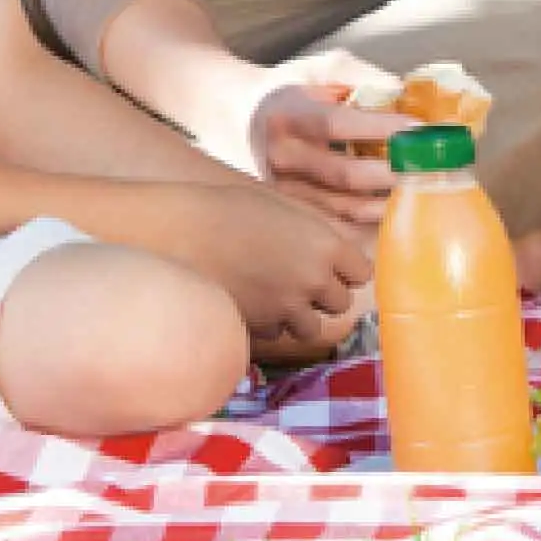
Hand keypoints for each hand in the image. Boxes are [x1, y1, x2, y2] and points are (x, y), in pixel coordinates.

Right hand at [181, 180, 373, 357]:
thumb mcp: (281, 207)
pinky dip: (269, 323)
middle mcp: (313, 281)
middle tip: (299, 278)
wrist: (178, 233)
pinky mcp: (260, 328)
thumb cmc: (227, 209)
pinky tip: (251, 301)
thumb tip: (339, 246)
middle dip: (323, 294)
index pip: (362, 272)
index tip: (333, 265)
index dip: (346, 268)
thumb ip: (317, 230)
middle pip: (341, 303)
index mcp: (325, 245)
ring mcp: (286, 308)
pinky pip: (277, 333)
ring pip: (311, 327)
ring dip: (299, 315)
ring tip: (275, 294)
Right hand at [243, 58, 405, 225]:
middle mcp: (281, 155)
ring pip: (341, 208)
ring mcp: (282, 189)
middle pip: (345, 174)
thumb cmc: (285, 89)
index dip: (383, 128)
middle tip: (430, 171)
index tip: (421, 131)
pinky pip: (332, 225)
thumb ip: (358, 75)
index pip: (339, 124)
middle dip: (393, 173)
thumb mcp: (316, 68)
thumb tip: (402, 92)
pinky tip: (390, 216)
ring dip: (385, 205)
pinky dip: (364, 225)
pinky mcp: (287, 211)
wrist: (231, 115)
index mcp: (288, 116)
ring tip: (420, 197)